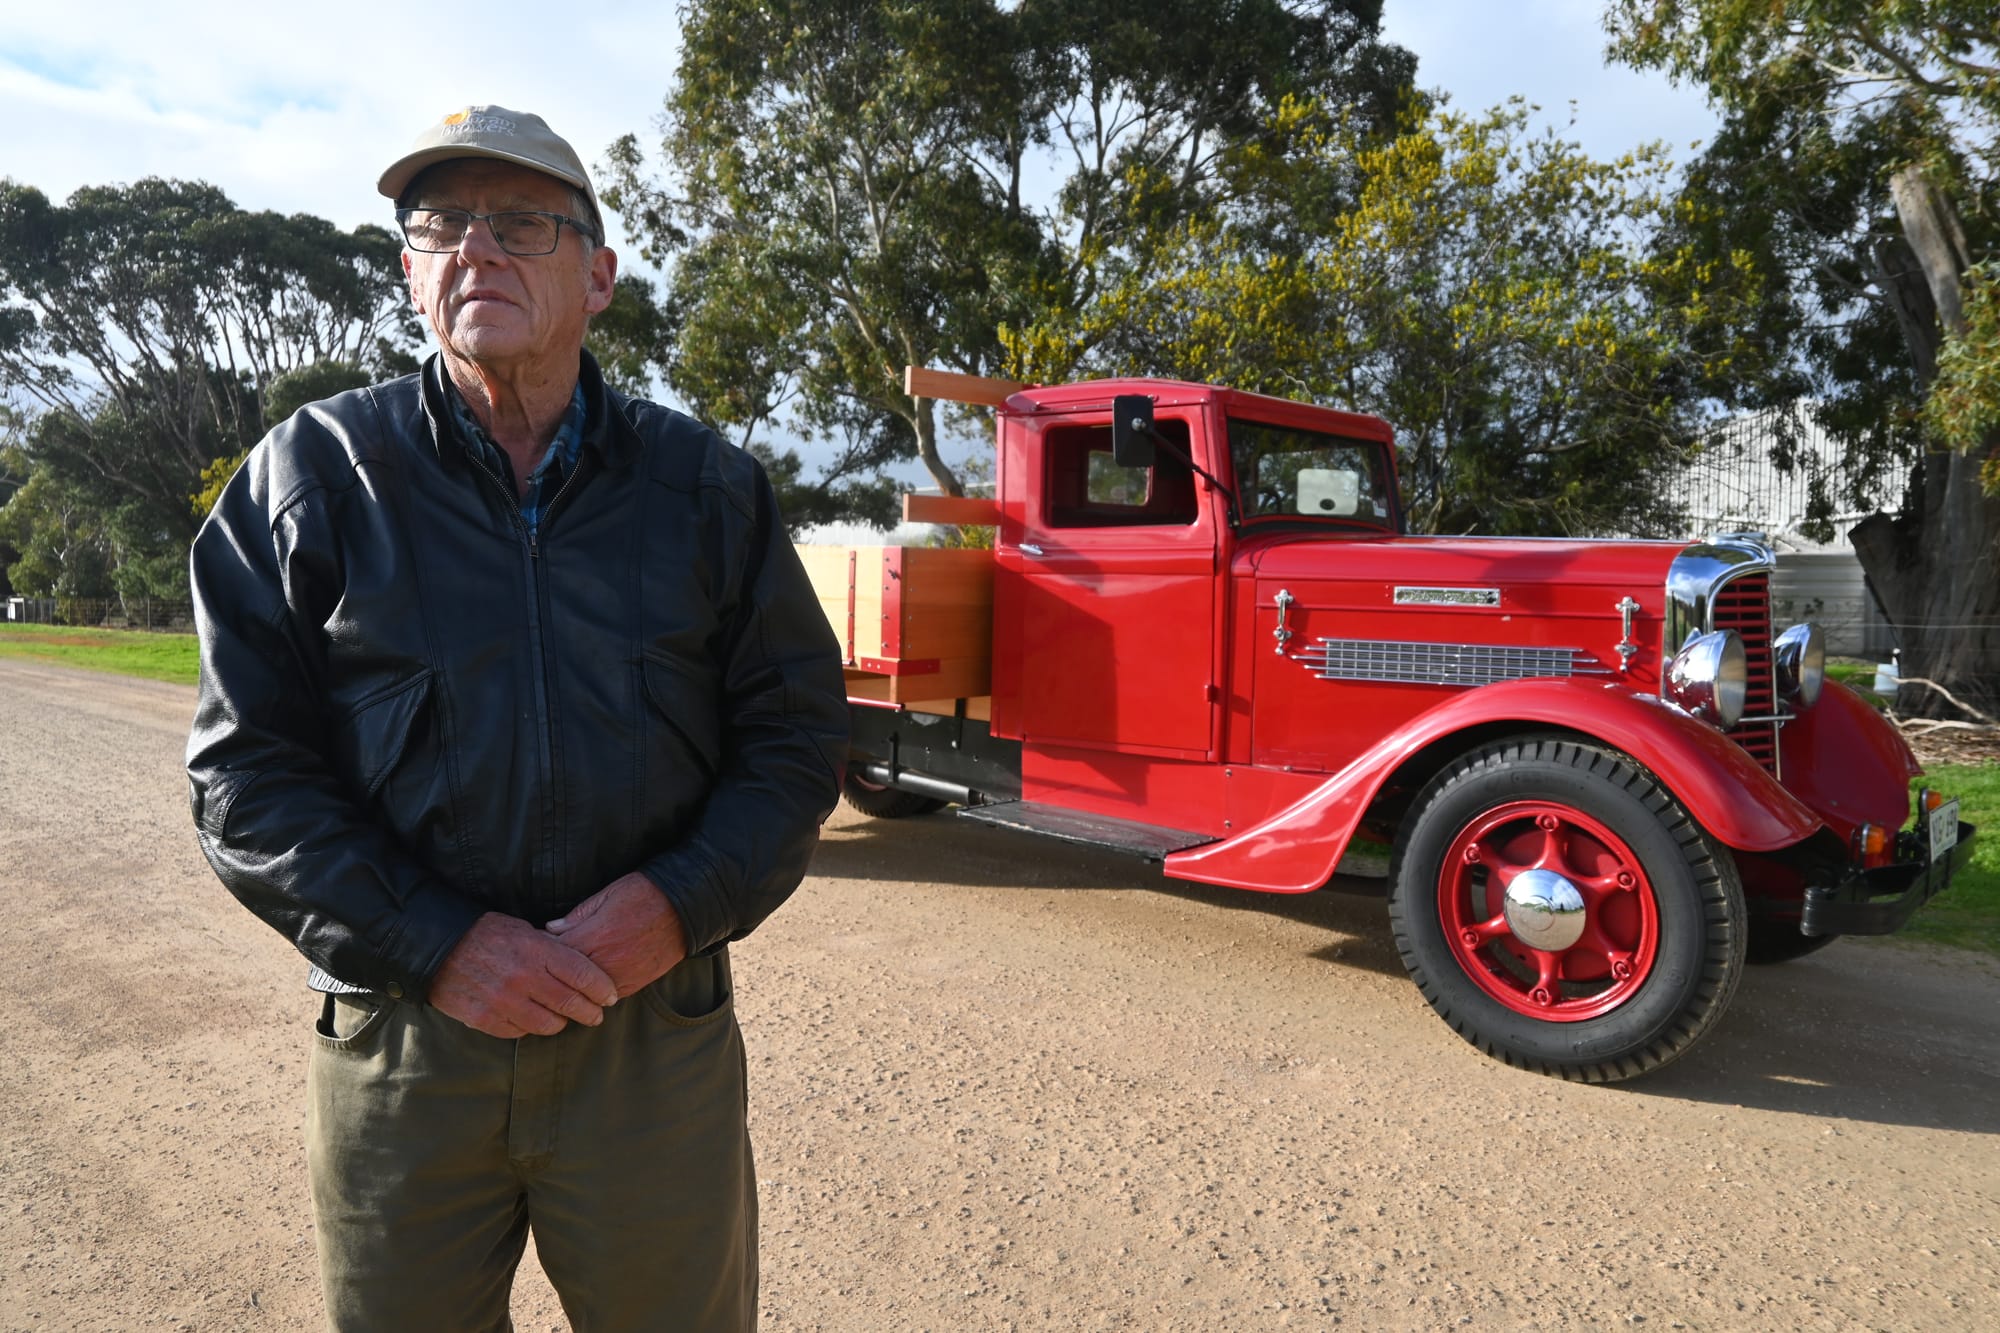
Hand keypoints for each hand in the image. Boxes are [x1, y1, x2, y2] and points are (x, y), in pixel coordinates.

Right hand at [429, 912, 619, 1038]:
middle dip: (590, 1012)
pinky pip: (519, 1032)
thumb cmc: (485, 933)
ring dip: (560, 1023)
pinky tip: (531, 1019)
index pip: (583, 974)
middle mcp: (523, 977)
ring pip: (548, 1024)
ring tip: (563, 1019)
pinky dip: (528, 1027)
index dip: (602, 989)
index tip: (611, 996)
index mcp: (537, 949)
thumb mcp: (523, 929)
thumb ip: (551, 948)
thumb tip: (581, 967)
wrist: (436, 947)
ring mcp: (503, 1000)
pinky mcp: (485, 1018)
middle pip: (571, 1004)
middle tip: (596, 1015)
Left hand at [546, 872, 688, 997]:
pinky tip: (589, 984)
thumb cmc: (644, 895)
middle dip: (552, 972)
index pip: (553, 952)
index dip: (542, 950)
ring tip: (564, 978)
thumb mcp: (605, 895)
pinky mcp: (633, 985)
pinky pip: (605, 996)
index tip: (536, 948)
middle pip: (564, 977)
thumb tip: (551, 928)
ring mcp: (619, 976)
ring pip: (583, 992)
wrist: (684, 910)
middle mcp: (603, 961)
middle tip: (543, 968)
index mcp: (592, 936)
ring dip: (572, 986)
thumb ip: (576, 916)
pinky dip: (594, 992)